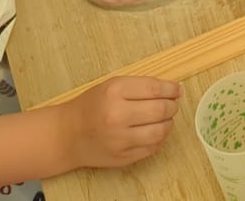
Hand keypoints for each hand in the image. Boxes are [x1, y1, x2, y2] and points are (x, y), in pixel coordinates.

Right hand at [63, 76, 182, 168]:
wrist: (67, 135)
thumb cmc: (91, 106)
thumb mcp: (111, 86)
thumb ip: (140, 86)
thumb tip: (173, 89)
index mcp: (114, 92)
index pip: (155, 89)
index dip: (172, 89)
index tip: (177, 90)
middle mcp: (117, 115)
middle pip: (160, 110)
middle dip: (172, 106)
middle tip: (172, 104)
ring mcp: (120, 139)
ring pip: (160, 131)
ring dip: (169, 123)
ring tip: (165, 119)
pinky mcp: (122, 157)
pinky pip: (152, 148)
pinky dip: (159, 139)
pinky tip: (156, 132)